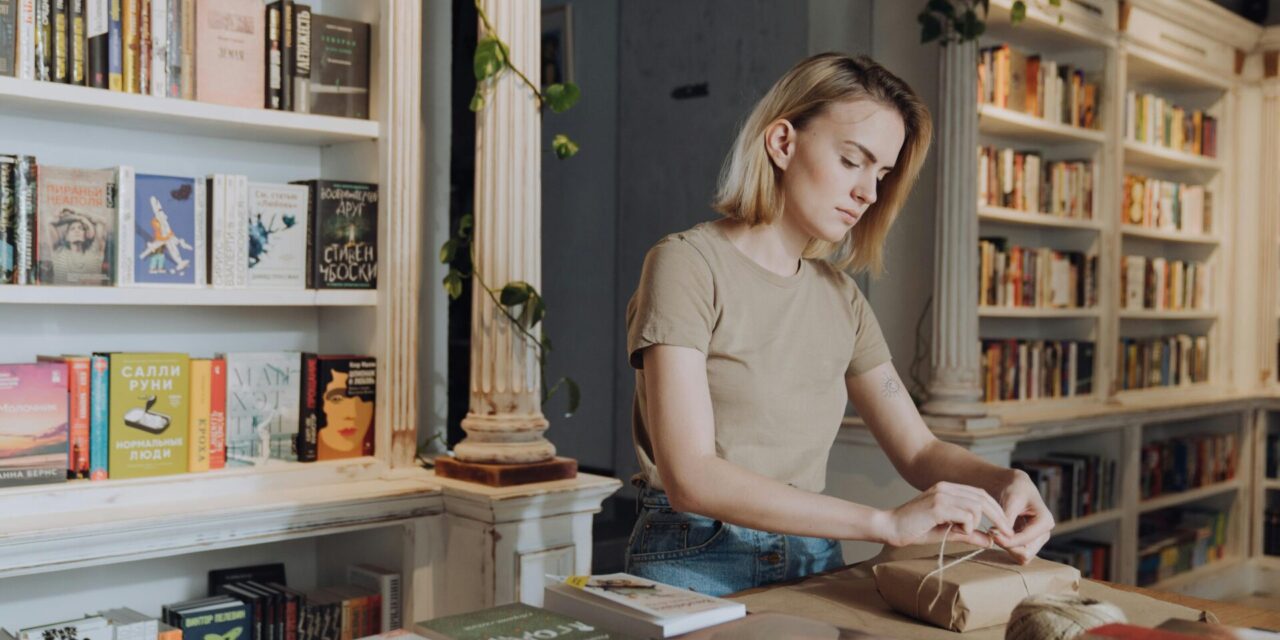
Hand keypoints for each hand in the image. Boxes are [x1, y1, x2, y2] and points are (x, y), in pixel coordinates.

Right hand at [880, 482, 1014, 548]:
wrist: (889, 527)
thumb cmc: (914, 529)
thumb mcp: (946, 531)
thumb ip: (968, 533)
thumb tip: (990, 540)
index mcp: (947, 489)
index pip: (980, 494)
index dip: (996, 510)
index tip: (1005, 527)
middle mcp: (945, 487)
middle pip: (983, 497)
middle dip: (999, 517)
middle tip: (1006, 534)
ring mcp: (941, 495)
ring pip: (976, 507)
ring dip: (975, 524)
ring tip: (963, 533)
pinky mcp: (937, 506)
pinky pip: (966, 515)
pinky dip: (968, 527)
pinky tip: (958, 532)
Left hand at [991, 469, 1054, 563]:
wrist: (1016, 486)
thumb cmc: (1015, 489)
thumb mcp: (1011, 500)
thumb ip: (1007, 519)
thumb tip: (998, 535)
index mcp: (1045, 521)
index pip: (1025, 540)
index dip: (1007, 540)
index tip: (991, 532)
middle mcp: (1044, 533)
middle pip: (1026, 553)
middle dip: (1007, 546)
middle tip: (991, 534)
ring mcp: (1037, 540)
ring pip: (1021, 556)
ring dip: (1006, 548)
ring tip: (994, 532)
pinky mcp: (1029, 542)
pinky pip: (1017, 552)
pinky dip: (1006, 546)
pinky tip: (997, 534)